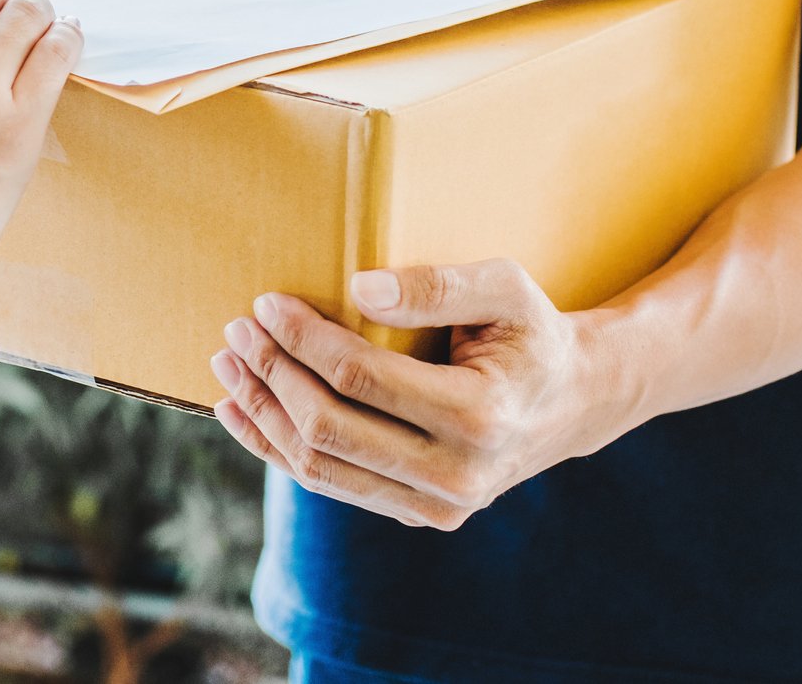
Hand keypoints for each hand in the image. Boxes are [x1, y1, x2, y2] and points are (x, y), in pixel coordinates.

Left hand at [209, 261, 629, 529]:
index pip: (361, 378)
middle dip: (273, 375)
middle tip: (237, 330)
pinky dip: (277, 448)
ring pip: (321, 467)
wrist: (573, 403)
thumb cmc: (531, 334)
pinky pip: (331, 485)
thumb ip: (436, 285)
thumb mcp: (506, 288)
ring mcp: (436, 506)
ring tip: (227, 365)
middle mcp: (457, 475)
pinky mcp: (418, 515)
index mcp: (479, 415)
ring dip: (263, 414)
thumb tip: (357, 289)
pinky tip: (241, 412)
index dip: (303, 340)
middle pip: (330, 428)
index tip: (266, 303)